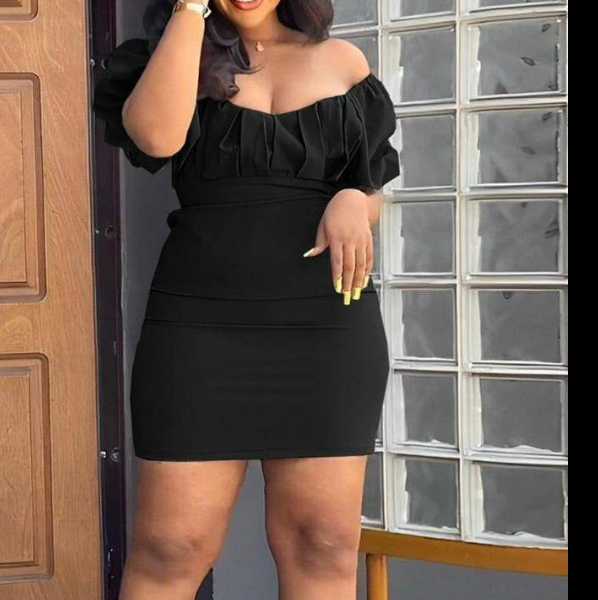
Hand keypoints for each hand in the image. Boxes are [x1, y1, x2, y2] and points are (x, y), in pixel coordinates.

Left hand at [303, 189, 373, 305]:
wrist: (353, 198)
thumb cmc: (336, 211)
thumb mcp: (323, 225)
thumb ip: (319, 242)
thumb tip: (310, 254)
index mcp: (337, 237)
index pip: (337, 261)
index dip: (337, 276)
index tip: (337, 287)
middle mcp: (350, 239)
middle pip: (350, 266)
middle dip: (348, 283)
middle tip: (347, 296)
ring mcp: (361, 240)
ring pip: (361, 264)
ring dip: (358, 280)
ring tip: (356, 291)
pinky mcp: (368, 239)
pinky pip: (369, 257)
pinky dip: (367, 269)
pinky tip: (364, 279)